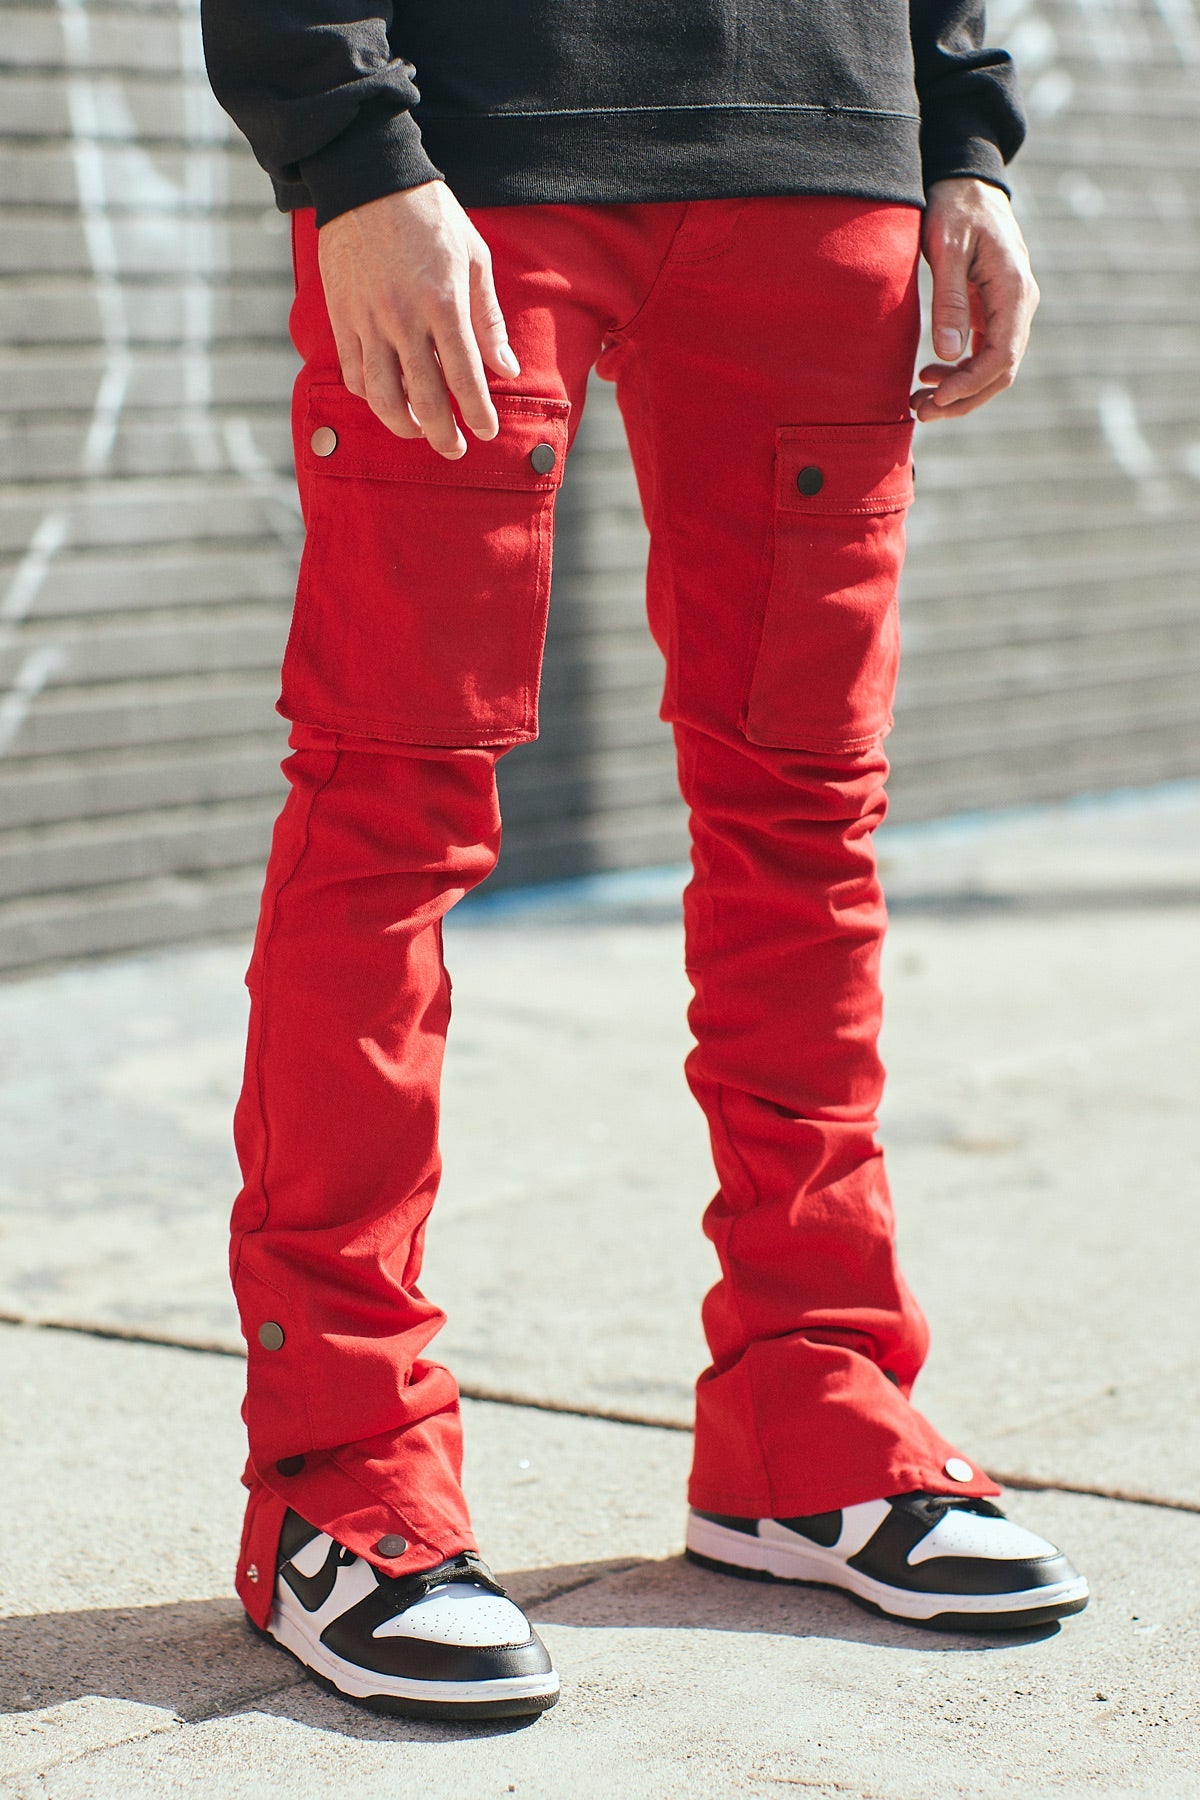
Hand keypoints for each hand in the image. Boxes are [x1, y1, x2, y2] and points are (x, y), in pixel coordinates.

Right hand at [317, 181, 520, 457]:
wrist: (368, 179)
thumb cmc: (430, 217)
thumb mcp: (474, 258)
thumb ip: (488, 319)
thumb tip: (506, 370)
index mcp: (442, 304)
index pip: (464, 377)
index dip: (478, 413)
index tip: (487, 432)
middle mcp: (403, 319)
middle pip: (423, 399)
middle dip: (443, 434)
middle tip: (455, 449)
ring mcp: (368, 321)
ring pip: (382, 396)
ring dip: (404, 425)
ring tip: (419, 432)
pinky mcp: (341, 317)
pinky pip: (354, 374)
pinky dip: (371, 397)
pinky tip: (388, 401)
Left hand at [912, 177, 1038, 421]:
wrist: (967, 182)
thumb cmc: (955, 208)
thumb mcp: (947, 248)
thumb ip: (949, 300)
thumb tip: (949, 353)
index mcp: (1015, 290)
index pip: (1002, 356)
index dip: (970, 385)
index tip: (937, 400)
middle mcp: (1020, 304)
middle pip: (1000, 372)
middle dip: (962, 399)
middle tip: (921, 412)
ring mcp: (1009, 309)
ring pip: (992, 367)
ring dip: (959, 390)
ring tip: (918, 401)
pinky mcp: (993, 310)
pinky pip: (983, 352)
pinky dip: (958, 371)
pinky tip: (928, 375)